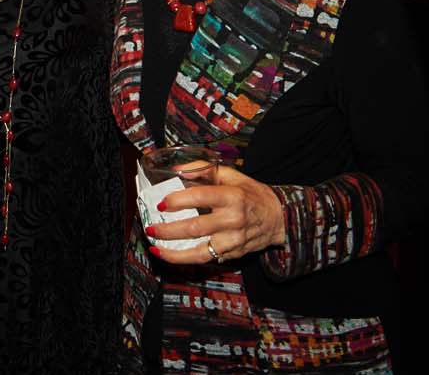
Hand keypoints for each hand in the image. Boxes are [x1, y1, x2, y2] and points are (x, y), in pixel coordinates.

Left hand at [145, 165, 284, 263]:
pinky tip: (171, 255)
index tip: (161, 202)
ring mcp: (233, 241)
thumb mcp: (231, 175)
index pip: (201, 197)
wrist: (278, 218)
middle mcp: (233, 220)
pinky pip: (207, 259)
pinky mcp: (233, 254)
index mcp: (232, 196)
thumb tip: (176, 169)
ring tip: (156, 248)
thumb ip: (203, 169)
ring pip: (200, 252)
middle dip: (169, 230)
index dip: (178, 200)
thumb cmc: (251, 194)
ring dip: (174, 253)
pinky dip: (187, 259)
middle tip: (150, 227)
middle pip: (196, 227)